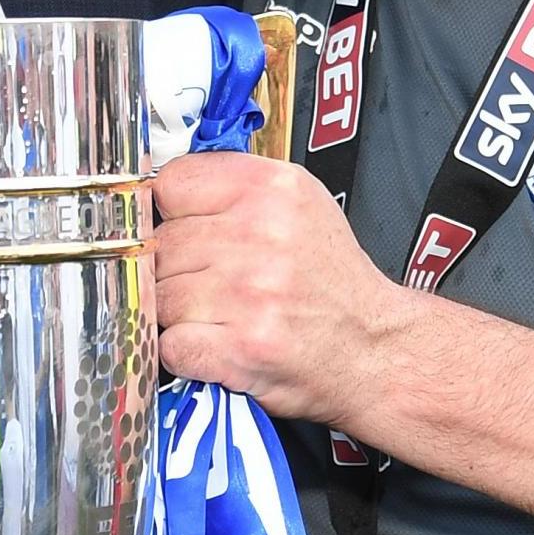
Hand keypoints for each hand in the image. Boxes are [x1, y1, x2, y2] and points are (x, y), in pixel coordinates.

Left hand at [153, 151, 399, 424]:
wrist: (373, 349)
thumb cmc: (332, 280)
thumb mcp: (300, 202)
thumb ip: (234, 186)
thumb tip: (161, 192)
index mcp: (272, 187)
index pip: (172, 183)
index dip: (170, 211)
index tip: (182, 228)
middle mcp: (261, 232)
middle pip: (160, 243)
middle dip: (175, 267)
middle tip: (210, 281)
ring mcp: (249, 291)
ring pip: (160, 295)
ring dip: (178, 312)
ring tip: (217, 314)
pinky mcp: (241, 346)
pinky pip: (170, 343)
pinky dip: (182, 351)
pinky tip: (212, 343)